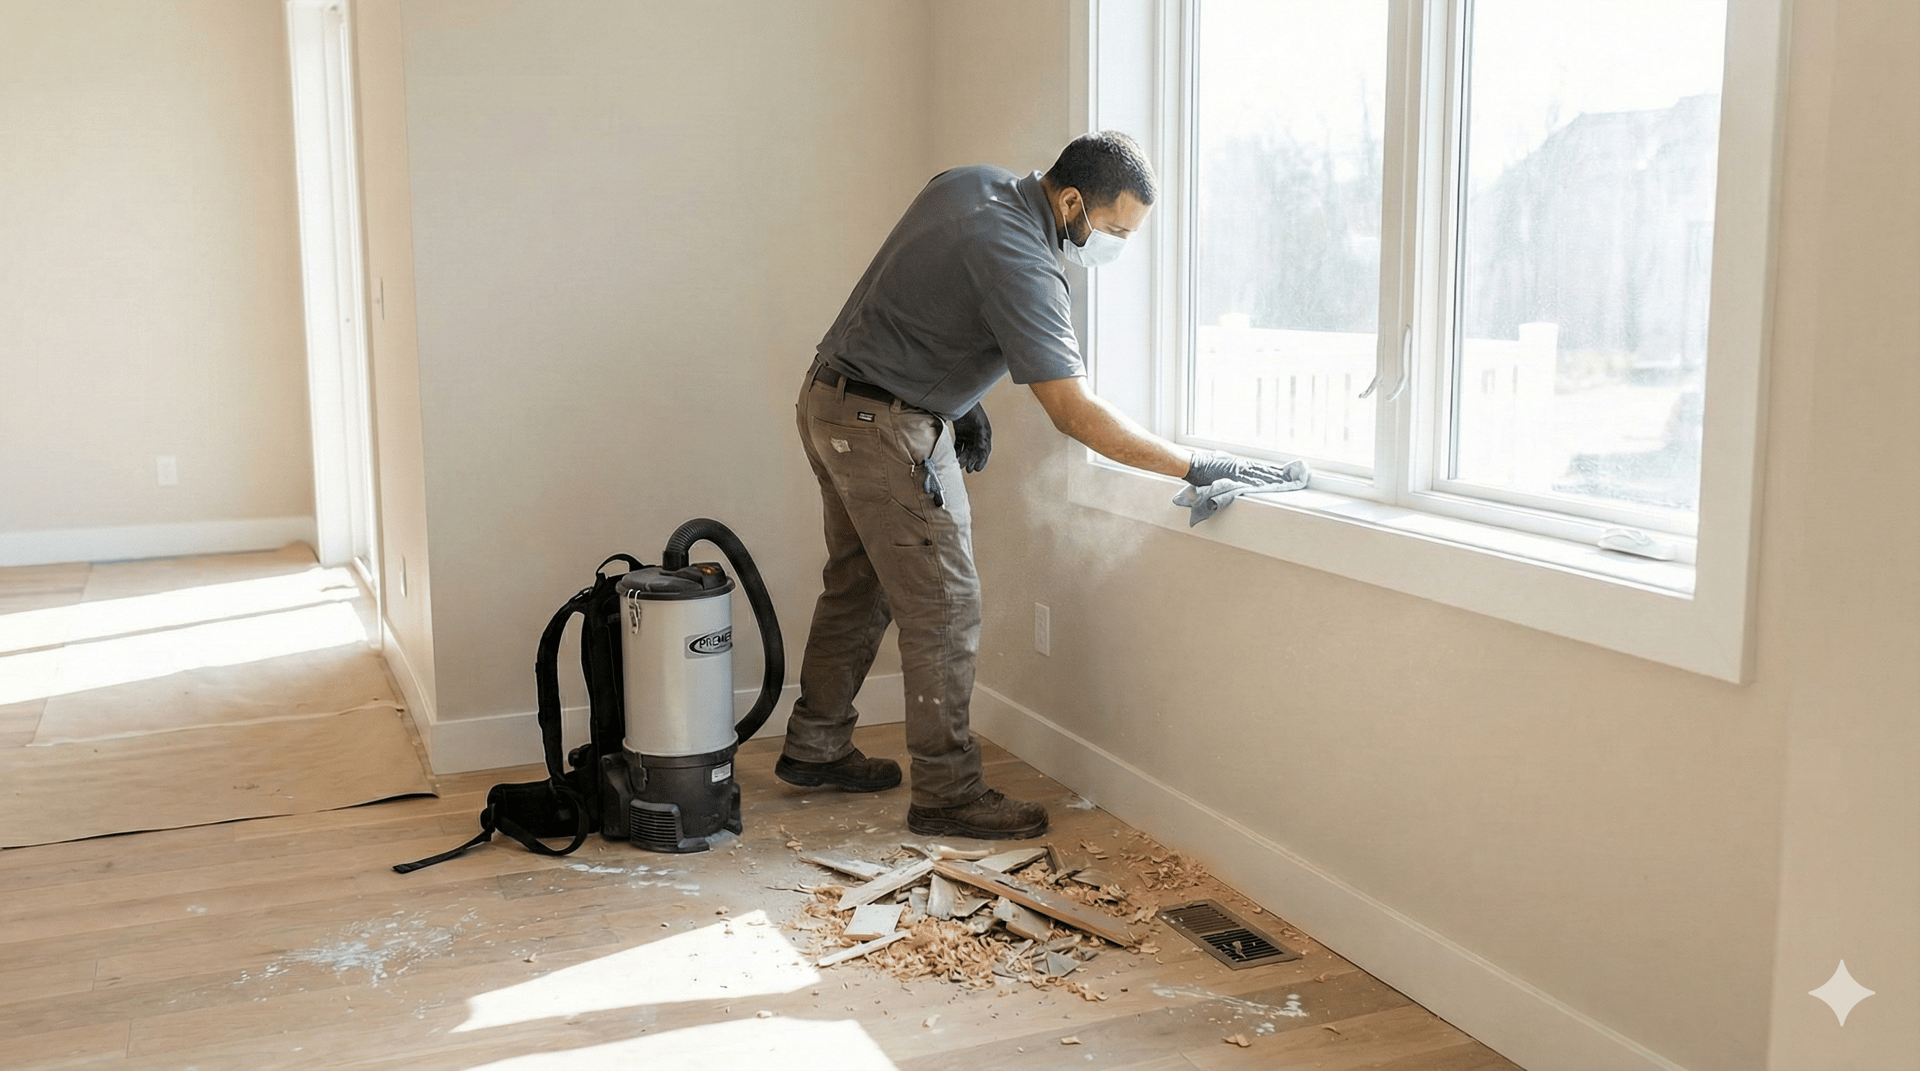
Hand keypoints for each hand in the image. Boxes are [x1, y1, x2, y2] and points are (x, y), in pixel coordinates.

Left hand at [952, 404, 991, 472]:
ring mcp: (969, 431)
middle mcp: (978, 432)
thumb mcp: (978, 422)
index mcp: (984, 429)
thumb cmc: (969, 406)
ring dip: (964, 457)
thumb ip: (981, 437)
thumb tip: (984, 453)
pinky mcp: (961, 430)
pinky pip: (960, 444)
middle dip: (972, 460)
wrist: (957, 394)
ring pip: (967, 448)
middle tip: (968, 470)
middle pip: (976, 450)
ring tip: (959, 465)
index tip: (978, 469)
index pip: (985, 448)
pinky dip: (957, 451)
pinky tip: (955, 457)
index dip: (982, 459)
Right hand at [1184, 449, 1307, 487]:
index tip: (1290, 474)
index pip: (1264, 469)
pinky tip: (1271, 486)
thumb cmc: (1205, 465)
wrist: (1194, 464)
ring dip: (1276, 481)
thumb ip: (1232, 469)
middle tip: (1298, 479)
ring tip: (1290, 484)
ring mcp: (1240, 471)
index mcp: (1242, 464)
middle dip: (1283, 477)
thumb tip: (1237, 471)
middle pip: (1267, 472)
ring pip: (1262, 476)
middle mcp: (1244, 466)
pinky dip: (1262, 483)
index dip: (1278, 473)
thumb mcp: (1222, 463)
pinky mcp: (1234, 476)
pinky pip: (1250, 481)